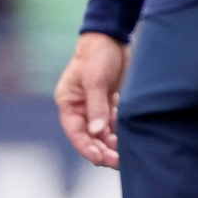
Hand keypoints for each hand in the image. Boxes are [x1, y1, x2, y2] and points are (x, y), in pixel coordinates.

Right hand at [56, 31, 128, 168]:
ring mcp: (95, 108)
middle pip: (89, 138)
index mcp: (68, 102)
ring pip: (102, 135)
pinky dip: (119, 134)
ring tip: (125, 151)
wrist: (112, 36)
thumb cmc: (97, 54)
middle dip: (102, 150)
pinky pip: (113, 127)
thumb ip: (96, 105)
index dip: (86, 147)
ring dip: (112, 145)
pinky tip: (128, 137)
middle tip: (118, 161)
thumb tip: (96, 132)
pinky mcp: (109, 106)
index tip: (100, 158)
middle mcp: (80, 108)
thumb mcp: (95, 78)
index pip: (75, 132)